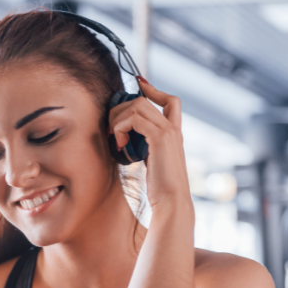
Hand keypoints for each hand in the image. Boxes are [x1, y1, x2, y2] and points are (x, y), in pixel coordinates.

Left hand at [109, 77, 191, 212]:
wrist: (172, 201)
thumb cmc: (160, 188)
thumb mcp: (153, 162)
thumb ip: (146, 147)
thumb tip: (127, 139)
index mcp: (175, 133)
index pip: (171, 100)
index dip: (153, 90)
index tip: (138, 86)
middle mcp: (174, 129)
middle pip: (145, 100)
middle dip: (121, 109)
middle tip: (112, 129)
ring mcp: (168, 132)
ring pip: (137, 105)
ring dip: (118, 120)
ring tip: (116, 140)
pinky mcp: (160, 138)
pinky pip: (134, 119)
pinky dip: (121, 128)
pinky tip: (119, 145)